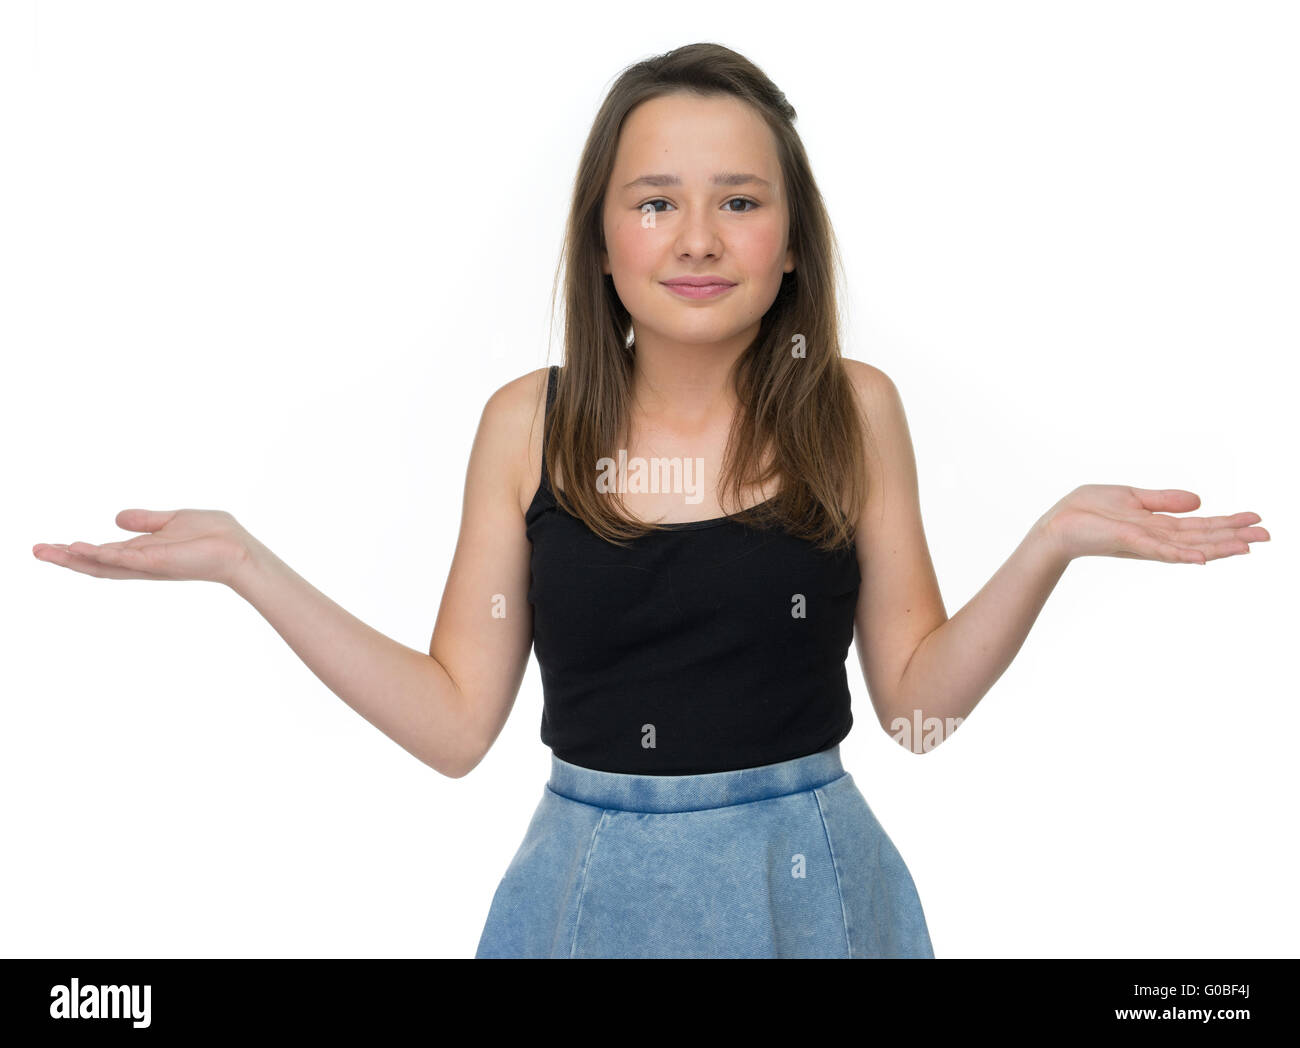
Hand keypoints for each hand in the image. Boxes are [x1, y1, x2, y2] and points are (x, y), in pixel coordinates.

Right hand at [32, 508, 254, 586]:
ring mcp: (149, 564)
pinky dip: (102, 555)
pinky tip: (81, 549)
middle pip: (96, 564)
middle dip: (66, 559)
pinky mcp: (158, 562)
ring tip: (47, 551)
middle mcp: (142, 563)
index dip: (78, 552)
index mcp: (144, 553)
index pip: (104, 555)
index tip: (53, 545)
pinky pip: (124, 559)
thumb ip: (145, 521)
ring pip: (104, 564)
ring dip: (75, 558)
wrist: (240, 550)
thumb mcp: (173, 520)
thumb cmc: (214, 536)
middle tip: (36, 550)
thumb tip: (116, 518)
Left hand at [1040, 485, 1268, 564]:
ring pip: (1189, 546)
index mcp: (1157, 526)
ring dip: (1219, 547)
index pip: (1199, 526)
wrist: (1056, 525)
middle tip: (1268, 536)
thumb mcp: (1131, 497)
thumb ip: (1164, 500)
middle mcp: (1156, 538)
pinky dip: (1182, 555)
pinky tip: (1204, 559)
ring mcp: (1144, 543)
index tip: (1256, 519)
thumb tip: (1199, 501)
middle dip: (1234, 537)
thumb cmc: (1087, 512)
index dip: (1227, 523)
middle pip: (1202, 538)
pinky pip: (1160, 551)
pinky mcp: (1130, 543)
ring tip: (1248, 547)